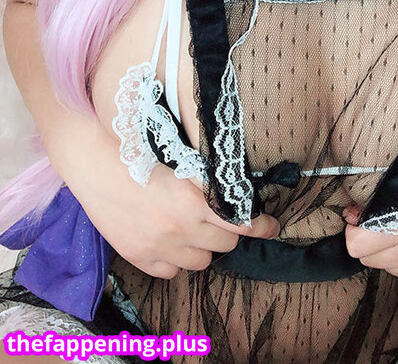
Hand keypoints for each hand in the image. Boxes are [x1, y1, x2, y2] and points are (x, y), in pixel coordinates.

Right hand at [64, 122, 279, 279]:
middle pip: (225, 243)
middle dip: (227, 230)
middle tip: (220, 217)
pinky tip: (170, 241)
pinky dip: (176, 259)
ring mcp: (159, 247)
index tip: (272, 225)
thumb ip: (209, 180)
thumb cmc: (142, 152)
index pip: (241, 222)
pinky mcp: (139, 257)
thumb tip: (239, 189)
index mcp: (194, 200)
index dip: (261, 225)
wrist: (97, 163)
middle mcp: (180, 228)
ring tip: (192, 227)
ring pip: (202, 261)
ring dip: (203, 246)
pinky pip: (172, 272)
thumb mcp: (183, 161)